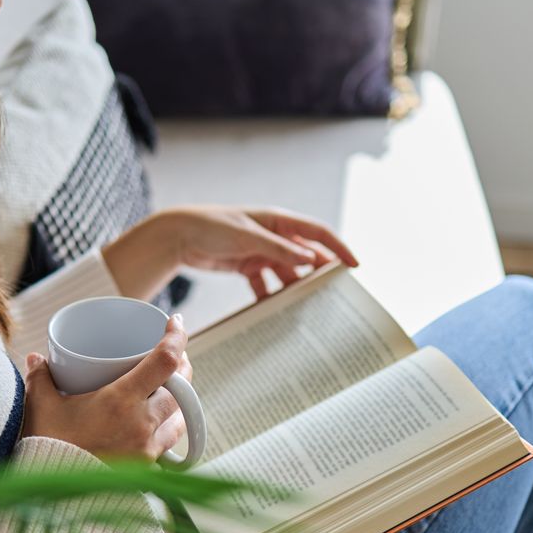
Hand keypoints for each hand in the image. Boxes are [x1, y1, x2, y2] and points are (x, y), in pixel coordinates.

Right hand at [20, 314, 194, 462]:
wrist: (51, 495)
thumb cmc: (46, 446)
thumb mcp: (41, 405)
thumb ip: (41, 377)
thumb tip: (37, 357)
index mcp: (122, 400)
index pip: (165, 361)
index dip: (177, 336)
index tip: (176, 322)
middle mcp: (143, 423)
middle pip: (182, 387)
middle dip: (183, 367)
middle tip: (173, 356)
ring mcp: (148, 448)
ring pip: (181, 416)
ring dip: (180, 399)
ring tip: (170, 389)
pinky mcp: (145, 467)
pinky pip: (169, 443)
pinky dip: (169, 428)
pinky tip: (159, 424)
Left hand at [162, 206, 359, 300]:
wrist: (178, 235)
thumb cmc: (212, 226)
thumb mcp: (247, 237)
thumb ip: (278, 249)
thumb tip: (311, 259)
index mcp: (279, 221)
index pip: (318, 233)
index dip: (338, 248)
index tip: (355, 266)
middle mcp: (274, 235)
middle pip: (306, 256)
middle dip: (320, 274)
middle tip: (334, 295)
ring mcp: (262, 252)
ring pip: (288, 273)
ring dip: (295, 289)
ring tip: (306, 309)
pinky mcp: (248, 266)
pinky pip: (266, 285)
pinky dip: (270, 297)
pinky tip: (273, 312)